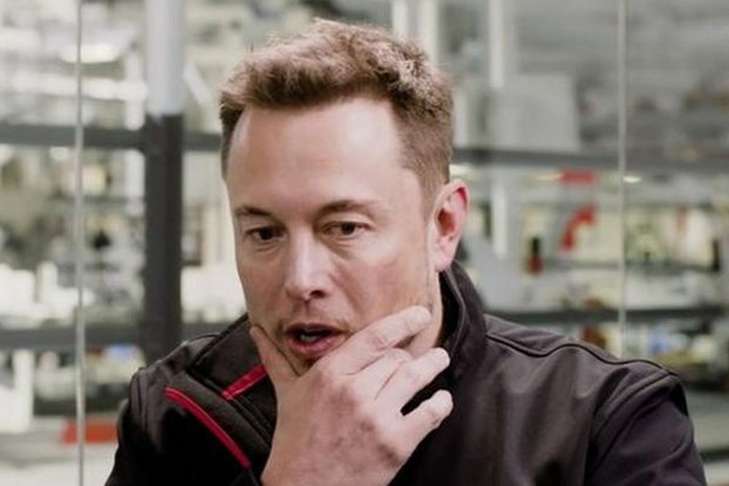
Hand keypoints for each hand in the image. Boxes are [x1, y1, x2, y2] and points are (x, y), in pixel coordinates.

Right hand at [250, 306, 452, 485]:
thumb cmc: (295, 440)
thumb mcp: (287, 395)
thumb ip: (276, 359)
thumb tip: (256, 332)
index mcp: (330, 374)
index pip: (376, 337)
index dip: (403, 321)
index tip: (420, 315)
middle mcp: (355, 391)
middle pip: (398, 358)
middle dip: (411, 355)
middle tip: (420, 355)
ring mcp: (376, 418)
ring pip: (416, 377)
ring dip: (433, 366)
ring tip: (440, 360)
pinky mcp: (395, 444)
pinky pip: (429, 414)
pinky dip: (440, 403)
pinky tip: (441, 399)